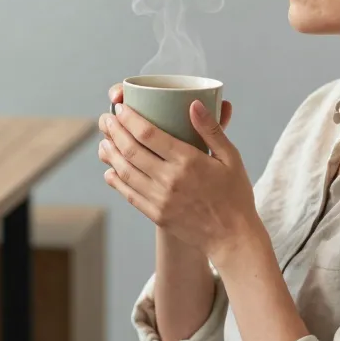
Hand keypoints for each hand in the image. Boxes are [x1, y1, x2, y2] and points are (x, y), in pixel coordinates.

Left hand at [99, 84, 257, 257]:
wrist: (232, 237)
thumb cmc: (235, 195)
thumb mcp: (231, 158)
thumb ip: (211, 129)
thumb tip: (194, 103)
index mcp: (188, 161)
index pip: (149, 134)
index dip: (130, 119)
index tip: (121, 108)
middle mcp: (170, 179)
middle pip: (131, 150)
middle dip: (115, 131)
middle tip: (106, 120)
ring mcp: (160, 199)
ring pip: (125, 171)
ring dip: (111, 154)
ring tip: (104, 141)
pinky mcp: (156, 215)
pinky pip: (129, 194)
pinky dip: (116, 180)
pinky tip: (110, 170)